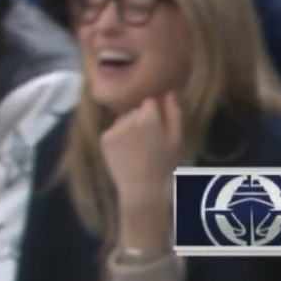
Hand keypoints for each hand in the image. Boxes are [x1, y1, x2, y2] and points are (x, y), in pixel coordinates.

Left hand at [100, 92, 183, 211]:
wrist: (141, 187)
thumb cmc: (164, 164)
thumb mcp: (176, 138)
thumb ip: (174, 113)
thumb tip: (169, 93)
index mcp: (149, 118)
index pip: (149, 102)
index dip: (154, 115)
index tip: (157, 129)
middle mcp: (129, 119)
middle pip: (135, 111)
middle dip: (140, 120)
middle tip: (147, 141)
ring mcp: (114, 129)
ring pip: (123, 120)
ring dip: (128, 128)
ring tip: (135, 147)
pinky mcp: (104, 139)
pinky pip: (113, 130)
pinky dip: (117, 138)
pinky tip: (125, 151)